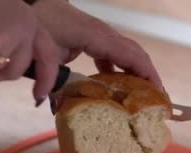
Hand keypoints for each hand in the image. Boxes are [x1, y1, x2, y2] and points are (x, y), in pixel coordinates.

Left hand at [32, 0, 163, 90]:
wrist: (32, 3)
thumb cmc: (38, 25)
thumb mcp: (44, 54)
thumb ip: (51, 78)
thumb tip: (50, 104)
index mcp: (97, 37)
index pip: (131, 55)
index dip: (147, 74)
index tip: (157, 94)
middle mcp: (104, 34)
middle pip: (136, 54)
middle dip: (149, 76)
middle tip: (156, 101)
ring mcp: (100, 35)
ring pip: (127, 54)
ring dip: (136, 73)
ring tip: (142, 98)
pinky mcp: (94, 39)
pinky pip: (114, 54)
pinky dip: (120, 70)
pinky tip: (117, 87)